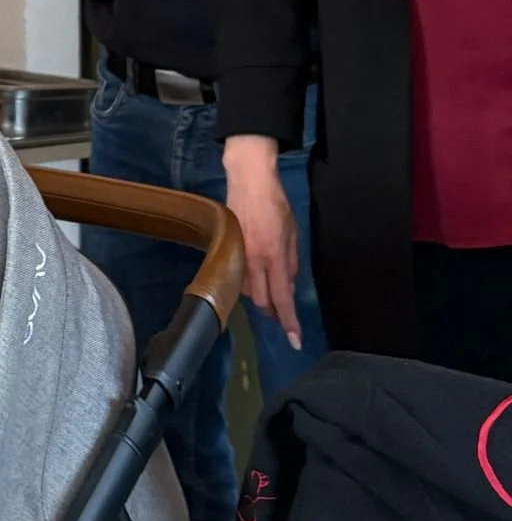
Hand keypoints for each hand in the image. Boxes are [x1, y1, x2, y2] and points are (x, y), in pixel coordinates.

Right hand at [224, 137, 302, 349]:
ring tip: (268, 290)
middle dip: (272, 311)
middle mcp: (253, 260)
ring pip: (246, 290)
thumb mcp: (293, 232)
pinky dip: (247, 282)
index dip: (288, 321)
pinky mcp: (226, 248)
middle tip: (281, 313)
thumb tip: (289, 287)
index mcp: (274, 255)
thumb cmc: (276, 203)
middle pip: (260, 300)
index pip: (282, 297)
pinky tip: (253, 275)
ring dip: (259, 296)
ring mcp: (237, 254)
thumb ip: (291, 262)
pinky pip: (237, 276)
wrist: (248, 179)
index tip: (295, 341)